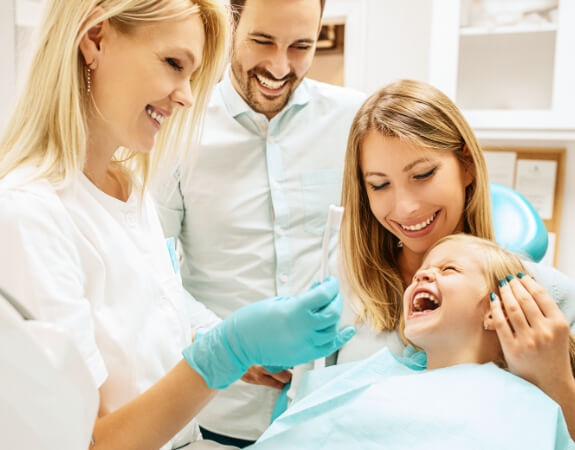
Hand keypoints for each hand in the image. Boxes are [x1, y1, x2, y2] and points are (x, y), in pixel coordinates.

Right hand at [182, 276, 355, 388]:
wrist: (240, 344)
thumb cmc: (254, 319)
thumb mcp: (279, 302)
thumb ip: (303, 297)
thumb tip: (320, 289)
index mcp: (294, 311)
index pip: (323, 295)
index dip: (331, 285)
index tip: (330, 281)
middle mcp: (303, 329)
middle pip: (332, 312)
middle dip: (334, 299)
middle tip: (331, 292)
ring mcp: (305, 345)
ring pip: (332, 329)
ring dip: (335, 315)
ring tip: (330, 307)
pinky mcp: (304, 356)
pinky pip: (329, 347)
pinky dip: (342, 338)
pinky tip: (349, 329)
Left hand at [490, 273, 571, 391]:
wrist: (550, 382)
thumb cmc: (552, 353)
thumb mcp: (558, 331)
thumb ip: (547, 313)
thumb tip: (529, 287)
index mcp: (559, 324)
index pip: (541, 295)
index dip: (528, 282)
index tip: (520, 276)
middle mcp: (545, 331)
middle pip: (525, 299)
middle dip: (514, 285)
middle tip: (507, 278)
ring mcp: (528, 340)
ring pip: (512, 308)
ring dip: (505, 293)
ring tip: (501, 285)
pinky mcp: (513, 348)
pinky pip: (501, 322)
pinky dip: (495, 308)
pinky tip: (493, 299)